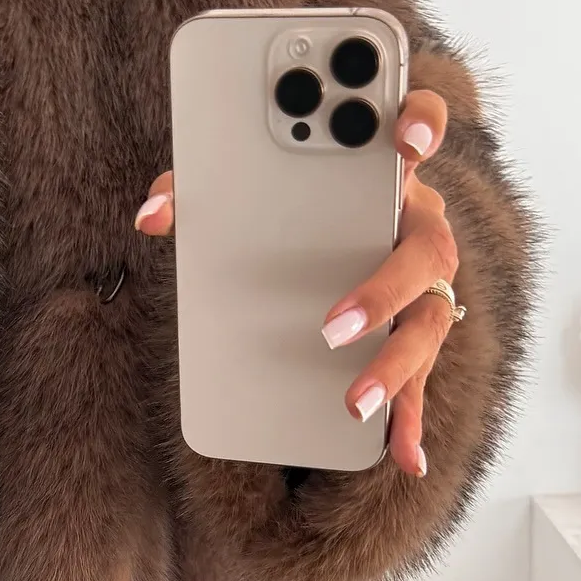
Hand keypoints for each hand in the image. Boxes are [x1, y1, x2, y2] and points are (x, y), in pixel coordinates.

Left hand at [134, 90, 457, 477]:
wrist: (317, 240)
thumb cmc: (282, 206)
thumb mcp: (236, 190)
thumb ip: (198, 188)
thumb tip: (152, 214)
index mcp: (379, 175)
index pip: (416, 126)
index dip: (421, 124)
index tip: (407, 144)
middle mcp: (417, 227)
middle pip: (425, 251)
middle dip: (381, 290)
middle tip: (332, 327)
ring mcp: (424, 285)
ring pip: (428, 323)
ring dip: (393, 367)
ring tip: (354, 405)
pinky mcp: (413, 336)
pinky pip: (422, 381)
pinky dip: (411, 420)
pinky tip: (403, 456)